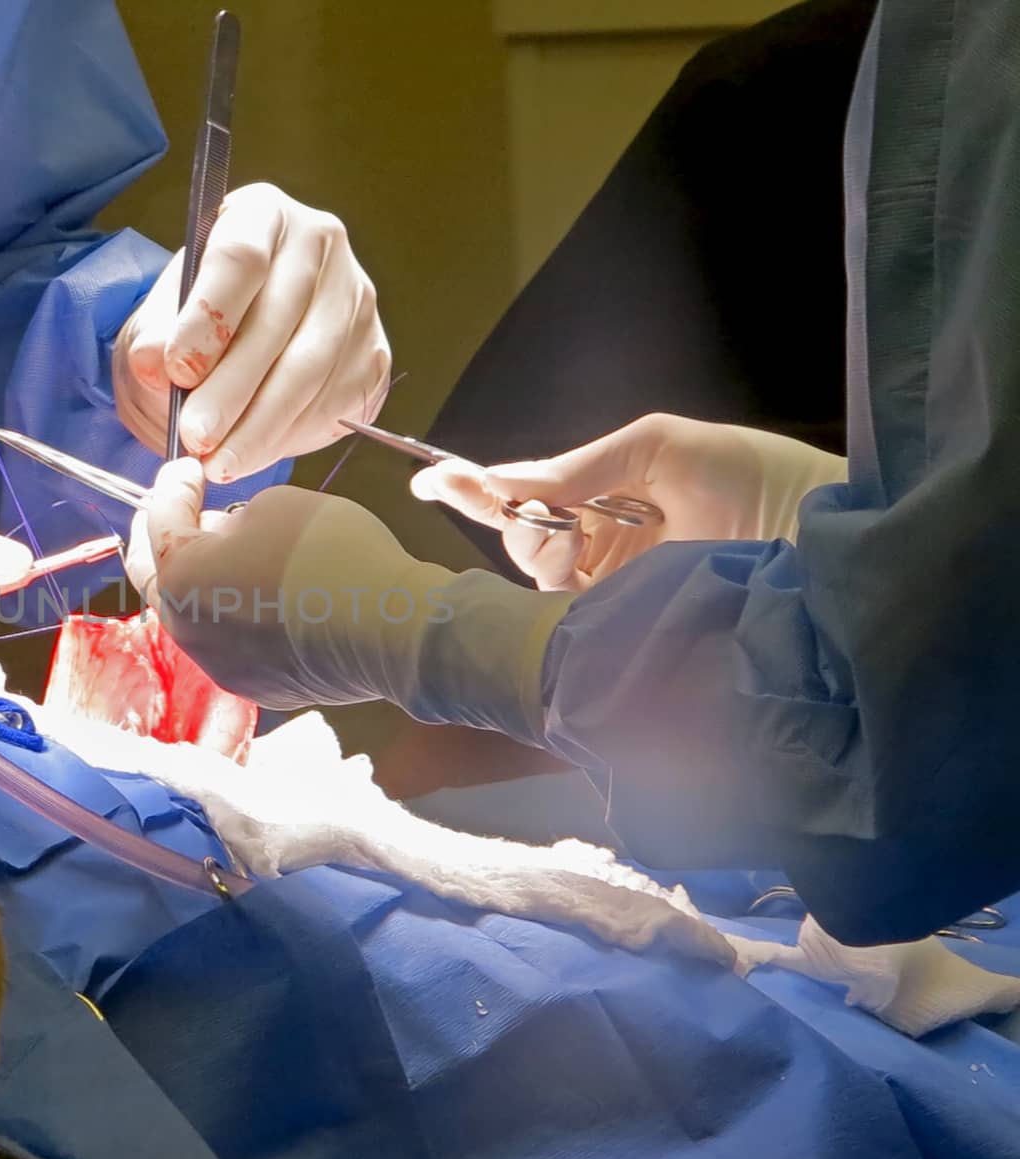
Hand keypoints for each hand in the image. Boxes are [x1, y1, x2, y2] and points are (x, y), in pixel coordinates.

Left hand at [114, 183, 390, 483]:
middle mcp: (320, 245)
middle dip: (233, 389)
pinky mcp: (373, 353)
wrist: (240, 339)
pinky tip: (255, 453)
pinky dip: (292, 436)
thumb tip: (154, 362)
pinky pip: (337, 402)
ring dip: (261, 427)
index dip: (209, 317)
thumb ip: (154, 337)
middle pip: (279, 322)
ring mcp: (356, 299)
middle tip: (195, 437)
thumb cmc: (198, 320)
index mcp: (262, 215)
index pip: (241, 258)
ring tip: (219, 461)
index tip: (178, 370)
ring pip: (311, 370)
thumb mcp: (162, 319)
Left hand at [126, 460, 572, 742]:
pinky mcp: (257, 686)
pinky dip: (233, 611)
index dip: (172, 488)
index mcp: (180, 579)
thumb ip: (233, 516)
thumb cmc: (330, 556)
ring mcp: (221, 667)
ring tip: (225, 546)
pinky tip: (259, 590)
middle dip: (165, 538)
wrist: (388, 629)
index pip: (160, 522)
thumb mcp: (275, 504)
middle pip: (160, 578)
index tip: (186, 471)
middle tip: (178, 508)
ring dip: (201, 578)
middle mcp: (188, 632)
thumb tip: (225, 531)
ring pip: (195, 614)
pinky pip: (231, 641)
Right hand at [411, 413, 847, 591]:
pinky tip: (583, 574)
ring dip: (542, 552)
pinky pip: (569, 616)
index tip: (431, 482)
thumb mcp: (657, 446)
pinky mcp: (628, 626)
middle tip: (546, 516)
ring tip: (587, 541)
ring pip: (537, 577)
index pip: (527, 494)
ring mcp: (614, 588)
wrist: (814, 531)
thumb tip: (504, 482)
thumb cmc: (748, 474)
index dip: (477, 488)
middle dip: (518, 523)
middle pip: (521, 540)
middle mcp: (602, 544)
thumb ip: (579, 466)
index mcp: (605, 495)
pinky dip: (559, 593)